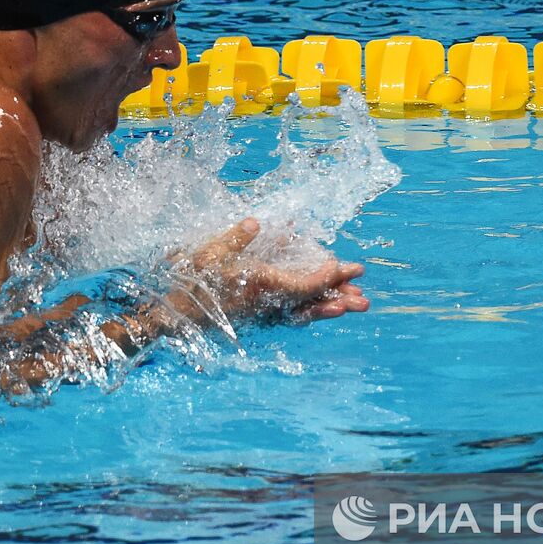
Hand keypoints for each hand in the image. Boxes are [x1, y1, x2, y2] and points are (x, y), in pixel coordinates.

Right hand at [174, 218, 368, 324]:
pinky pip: (292, 319)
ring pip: (305, 314)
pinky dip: (310, 314)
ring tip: (352, 308)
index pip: (307, 282)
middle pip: (313, 302)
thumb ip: (237, 238)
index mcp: (263, 285)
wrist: (177, 318)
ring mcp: (265, 315)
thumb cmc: (194, 283)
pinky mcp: (259, 321)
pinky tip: (319, 310)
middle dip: (340, 297)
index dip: (328, 275)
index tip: (342, 265)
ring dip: (329, 310)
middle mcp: (269, 304)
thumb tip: (256, 222)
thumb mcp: (211, 253)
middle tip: (365, 299)